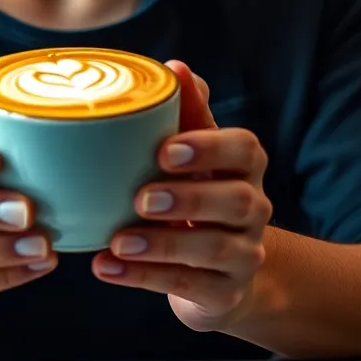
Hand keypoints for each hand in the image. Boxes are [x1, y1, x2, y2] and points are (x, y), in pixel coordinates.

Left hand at [92, 60, 270, 331]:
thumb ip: (186, 113)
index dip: (208, 147)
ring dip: (162, 244)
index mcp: (245, 167)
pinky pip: (189, 286)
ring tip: (117, 240)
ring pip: (214, 249)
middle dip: (189, 198)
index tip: (165, 150)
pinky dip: (144, 277)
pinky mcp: (225, 293)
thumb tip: (175, 66)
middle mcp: (254, 209)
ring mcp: (244, 255)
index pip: (245, 148)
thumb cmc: (197, 195)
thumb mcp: (193, 155)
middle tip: (140, 198)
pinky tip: (106, 266)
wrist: (221, 272)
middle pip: (238, 200)